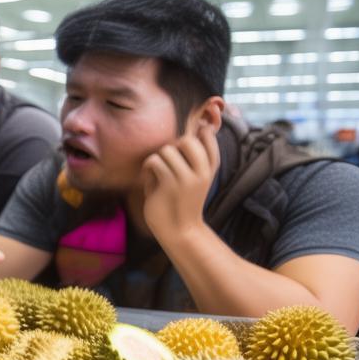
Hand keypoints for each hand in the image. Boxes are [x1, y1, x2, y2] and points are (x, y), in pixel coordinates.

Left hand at [141, 119, 218, 242]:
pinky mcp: (171, 185)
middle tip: (168, 162)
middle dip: (172, 147)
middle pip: (186, 139)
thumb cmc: (181, 201)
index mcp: (210, 167)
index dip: (194, 132)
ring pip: (167, 150)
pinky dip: (148, 168)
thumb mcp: (192, 176)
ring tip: (159, 173)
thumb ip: (189, 155)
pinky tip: (150, 178)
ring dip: (158, 160)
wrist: (180, 231)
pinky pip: (154, 161)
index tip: (183, 147)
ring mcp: (187, 178)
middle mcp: (202, 171)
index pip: (208, 135)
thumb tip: (184, 128)